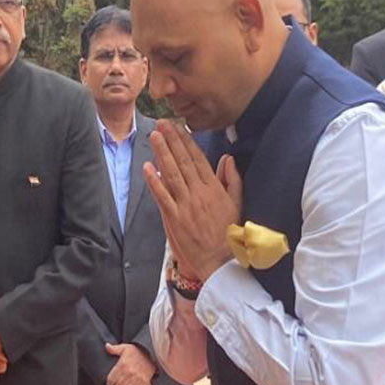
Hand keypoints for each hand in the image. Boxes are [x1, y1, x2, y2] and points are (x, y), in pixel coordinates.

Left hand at [105, 343, 155, 384]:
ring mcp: (137, 380)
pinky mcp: (145, 383)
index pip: (111, 379)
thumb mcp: (125, 348)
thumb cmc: (137, 351)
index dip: (109, 382)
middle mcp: (129, 374)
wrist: (151, 352)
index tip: (110, 383)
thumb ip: (114, 349)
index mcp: (122, 366)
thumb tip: (106, 346)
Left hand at [144, 120, 241, 281]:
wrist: (220, 260)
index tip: (179, 127)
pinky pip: (162, 196)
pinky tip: (147, 167)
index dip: (187, 141)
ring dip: (162, 153)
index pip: (198, 159)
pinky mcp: (174, 218)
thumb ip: (233, 179)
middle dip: (172, 140)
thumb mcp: (237, 203)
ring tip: (154, 136)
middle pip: (183, 161)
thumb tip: (228, 158)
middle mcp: (199, 193)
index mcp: (214, 188)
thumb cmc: (229, 233)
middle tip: (162, 123)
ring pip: (172, 174)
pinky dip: (154, 181)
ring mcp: (185, 205)